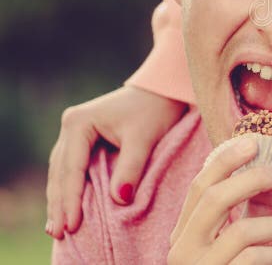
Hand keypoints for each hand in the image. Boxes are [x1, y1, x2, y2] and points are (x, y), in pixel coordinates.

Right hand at [46, 85, 186, 237]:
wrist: (162, 89)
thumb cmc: (154, 110)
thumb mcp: (144, 139)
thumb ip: (130, 169)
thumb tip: (118, 200)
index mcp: (79, 123)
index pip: (72, 168)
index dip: (71, 199)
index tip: (72, 224)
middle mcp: (71, 125)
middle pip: (61, 172)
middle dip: (59, 203)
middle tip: (59, 233)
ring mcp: (74, 131)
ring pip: (61, 171)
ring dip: (60, 198)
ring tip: (57, 227)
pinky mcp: (83, 137)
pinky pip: (71, 167)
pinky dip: (68, 187)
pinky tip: (67, 206)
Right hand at [168, 137, 271, 264]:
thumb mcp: (241, 240)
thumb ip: (254, 209)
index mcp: (185, 234)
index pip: (200, 187)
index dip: (226, 161)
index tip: (254, 142)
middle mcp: (183, 251)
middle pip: (214, 198)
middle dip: (254, 178)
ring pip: (241, 232)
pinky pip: (252, 260)